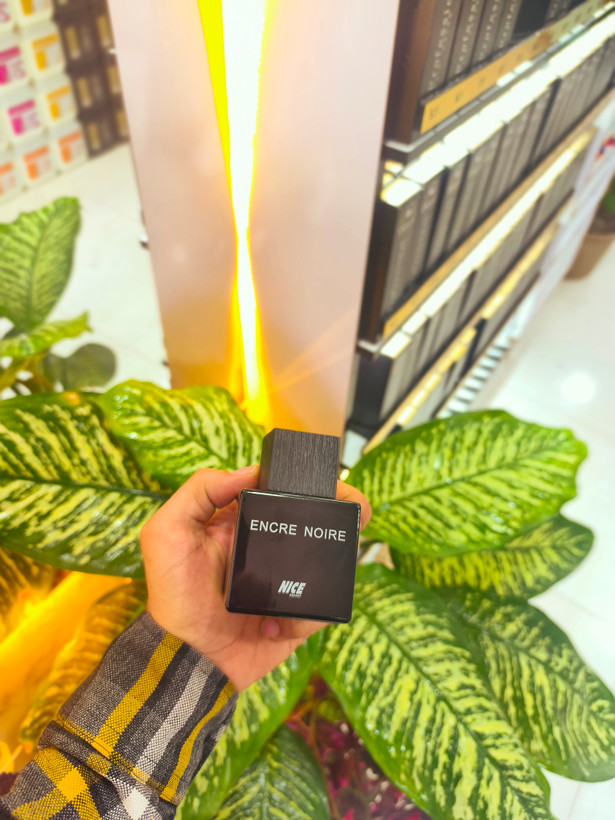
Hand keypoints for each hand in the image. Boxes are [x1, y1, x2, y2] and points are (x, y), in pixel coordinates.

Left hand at [140, 466, 370, 690]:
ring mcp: (283, 582)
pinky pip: (320, 606)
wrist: (188, 659)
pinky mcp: (295, 616)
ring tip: (335, 556)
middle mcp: (265, 548)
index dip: (304, 481)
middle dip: (338, 512)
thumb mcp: (168, 532)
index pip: (278, 492)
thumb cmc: (173, 595)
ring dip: (336, 559)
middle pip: (312, 520)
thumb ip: (200, 492)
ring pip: (326, 560)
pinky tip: (281, 621)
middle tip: (353, 511)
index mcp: (240, 522)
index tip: (324, 479)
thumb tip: (250, 471)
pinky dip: (309, 612)